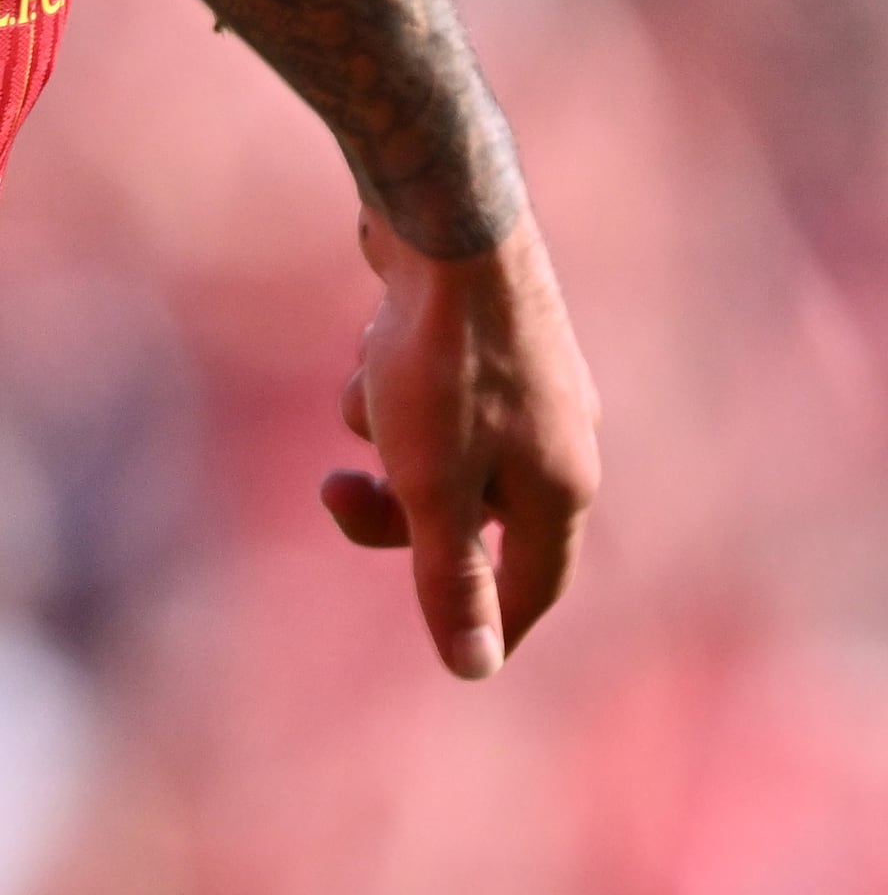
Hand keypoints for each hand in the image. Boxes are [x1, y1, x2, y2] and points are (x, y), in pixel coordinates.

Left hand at [321, 210, 600, 678]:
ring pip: (431, 449)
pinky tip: (377, 338)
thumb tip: (474, 670)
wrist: (444, 223)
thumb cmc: (443, 362)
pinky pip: (421, 393)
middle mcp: (557, 438)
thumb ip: (450, 576)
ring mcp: (524, 387)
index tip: (463, 656)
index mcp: (561, 487)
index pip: (534, 584)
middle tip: (333, 489)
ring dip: (385, 430)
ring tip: (373, 383)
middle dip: (395, 511)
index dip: (493, 623)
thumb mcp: (435, 486)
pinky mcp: (478, 342)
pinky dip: (386, 380)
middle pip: (470, 518)